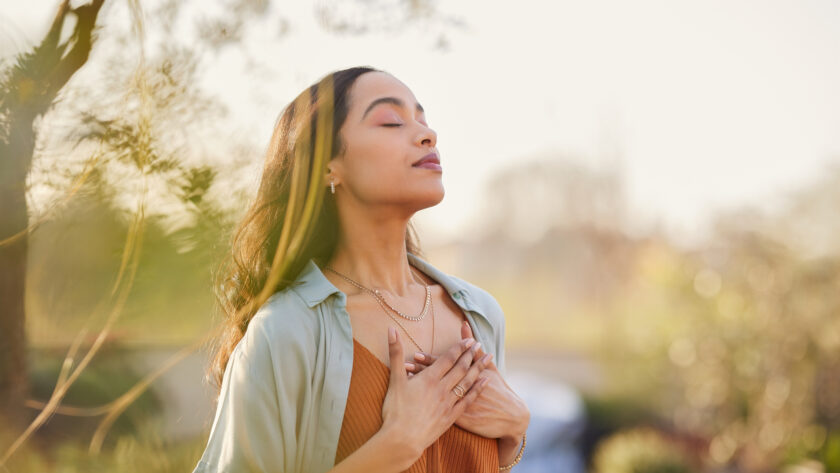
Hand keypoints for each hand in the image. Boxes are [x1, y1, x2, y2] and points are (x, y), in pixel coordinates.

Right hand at [380, 327, 490, 462]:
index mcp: (429, 378)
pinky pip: (468, 399)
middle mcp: (442, 388)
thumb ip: (395, 353)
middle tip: (480, 345)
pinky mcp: (451, 417)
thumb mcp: (394, 379)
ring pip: (467, 382)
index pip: (448, 359)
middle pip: (460, 368)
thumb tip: (391, 329)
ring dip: (479, 368)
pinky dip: (478, 389)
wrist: (402, 440)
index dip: (459, 348)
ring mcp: (448, 403)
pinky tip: (485, 382)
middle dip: (471, 355)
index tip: (469, 340)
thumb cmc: (395, 410)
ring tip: (488, 358)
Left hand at [405, 321, 529, 441]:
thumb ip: (473, 348)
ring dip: (420, 388)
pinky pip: (438, 412)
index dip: (430, 360)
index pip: (445, 365)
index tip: (415, 354)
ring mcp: (459, 405)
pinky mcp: (458, 420)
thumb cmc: (499, 390)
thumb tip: (464, 325)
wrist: (510, 417)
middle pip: (438, 379)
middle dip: (421, 372)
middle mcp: (461, 389)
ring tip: (406, 381)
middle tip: (405, 365)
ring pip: (434, 395)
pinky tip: (413, 403)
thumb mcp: (489, 368)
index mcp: (467, 376)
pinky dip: (426, 406)